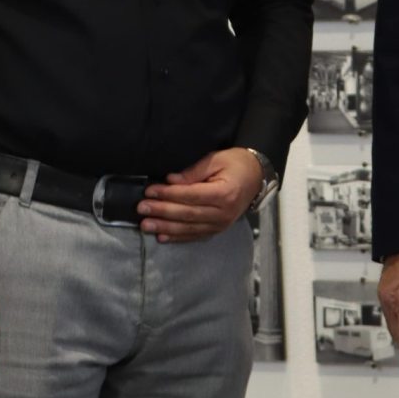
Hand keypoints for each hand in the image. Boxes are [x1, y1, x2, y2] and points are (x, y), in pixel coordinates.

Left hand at [137, 148, 261, 242]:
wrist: (256, 177)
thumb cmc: (235, 164)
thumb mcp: (215, 160)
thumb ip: (193, 172)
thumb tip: (170, 180)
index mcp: (224, 194)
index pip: (191, 196)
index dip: (169, 194)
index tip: (150, 191)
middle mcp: (223, 213)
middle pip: (188, 214)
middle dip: (162, 212)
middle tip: (142, 209)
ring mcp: (221, 224)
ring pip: (189, 228)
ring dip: (166, 228)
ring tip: (146, 226)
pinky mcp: (217, 229)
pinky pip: (195, 235)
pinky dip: (178, 237)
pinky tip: (162, 237)